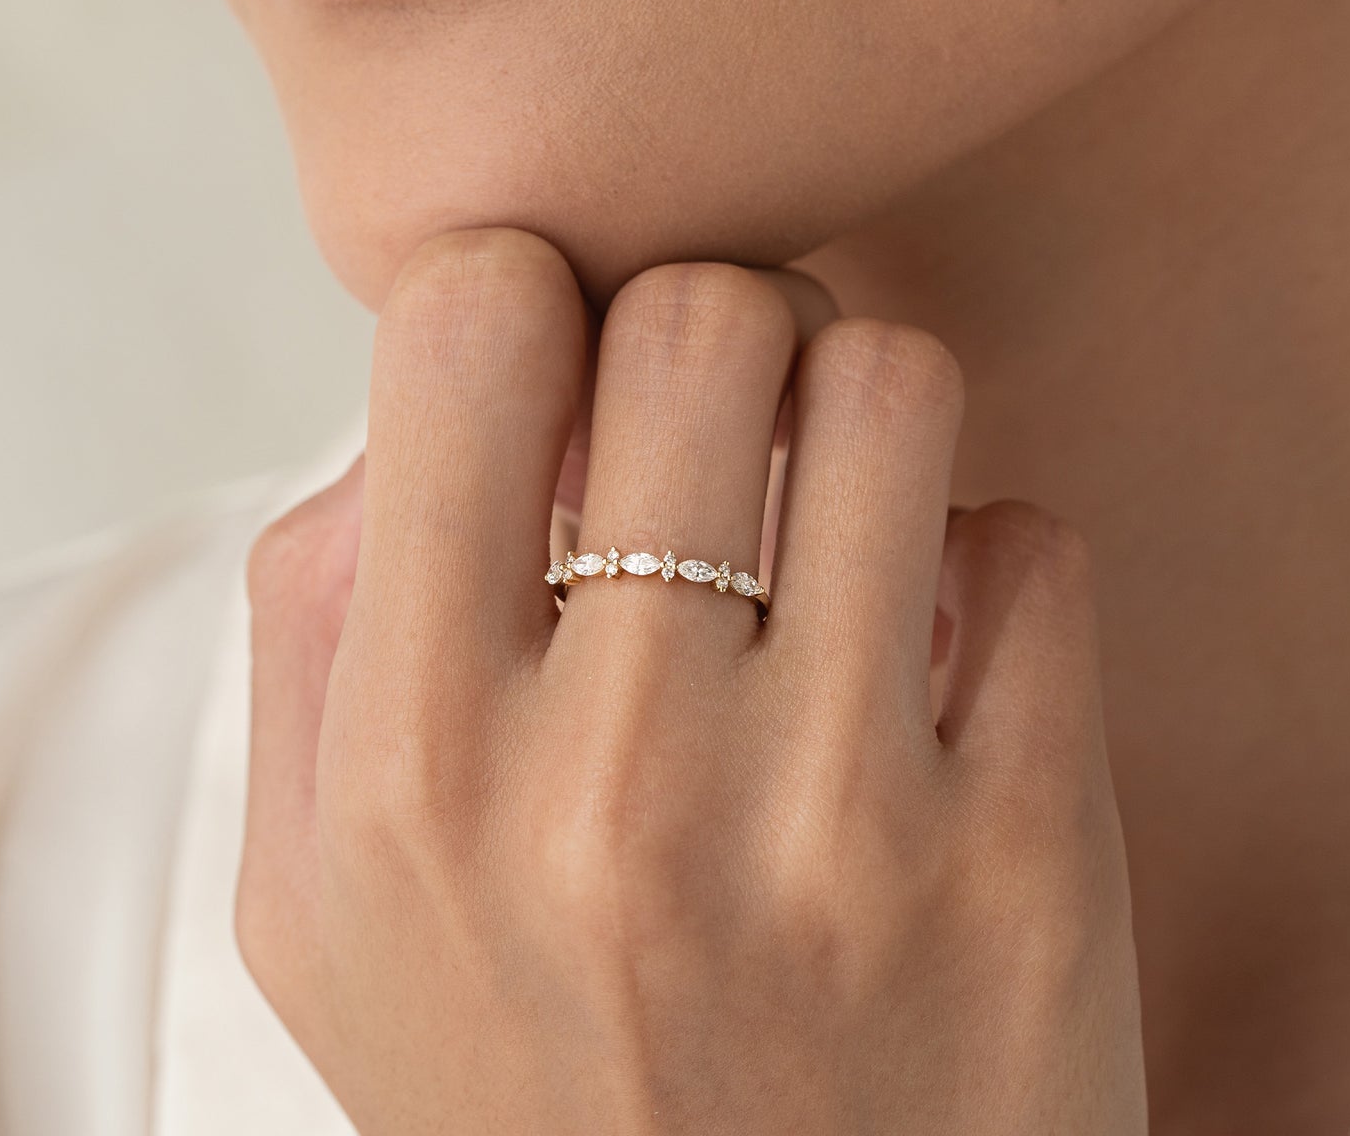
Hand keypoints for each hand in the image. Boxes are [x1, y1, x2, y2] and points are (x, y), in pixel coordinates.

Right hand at [237, 227, 1147, 1133]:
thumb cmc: (530, 1092)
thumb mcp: (320, 901)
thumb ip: (318, 630)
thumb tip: (423, 414)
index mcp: (410, 767)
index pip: (471, 326)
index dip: (526, 293)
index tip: (560, 359)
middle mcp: (612, 782)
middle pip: (703, 318)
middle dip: (719, 323)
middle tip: (726, 406)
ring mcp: (835, 821)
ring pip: (894, 383)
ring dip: (865, 406)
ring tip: (834, 499)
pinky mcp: (1021, 860)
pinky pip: (1031, 548)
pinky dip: (985, 564)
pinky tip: (933, 658)